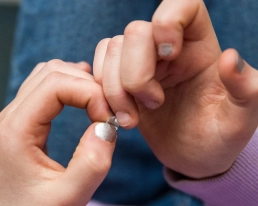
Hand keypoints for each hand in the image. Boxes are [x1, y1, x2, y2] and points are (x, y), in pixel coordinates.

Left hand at [0, 60, 115, 204]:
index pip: (56, 84)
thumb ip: (91, 165)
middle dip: (88, 85)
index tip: (109, 118)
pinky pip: (45, 85)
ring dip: (79, 82)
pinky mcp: (24, 119)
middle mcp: (9, 116)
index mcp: (15, 131)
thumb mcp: (67, 198)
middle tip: (108, 111)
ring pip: (48, 74)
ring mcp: (14, 115)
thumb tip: (106, 126)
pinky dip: (70, 85)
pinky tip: (84, 98)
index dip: (90, 93)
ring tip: (99, 104)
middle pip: (53, 72)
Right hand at [94, 0, 257, 178]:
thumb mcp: (241, 118)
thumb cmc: (218, 136)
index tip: (169, 55)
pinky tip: (119, 114)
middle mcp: (167, 50)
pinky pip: (100, 68)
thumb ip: (246, 89)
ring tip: (133, 118)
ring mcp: (141, 65)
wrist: (192, 156)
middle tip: (155, 104)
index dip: (168, 21)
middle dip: (137, 74)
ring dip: (116, 88)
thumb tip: (230, 59)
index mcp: (200, 47)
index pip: (182, 5)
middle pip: (135, 31)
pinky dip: (103, 92)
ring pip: (112, 49)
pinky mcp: (122, 82)